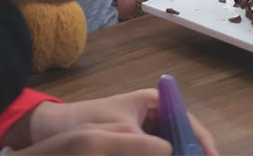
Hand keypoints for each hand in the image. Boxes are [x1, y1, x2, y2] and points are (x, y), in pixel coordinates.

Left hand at [5, 89, 217, 154]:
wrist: (50, 128)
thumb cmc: (84, 120)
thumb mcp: (122, 133)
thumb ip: (150, 147)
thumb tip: (173, 153)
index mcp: (154, 101)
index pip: (189, 122)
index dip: (202, 142)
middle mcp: (153, 114)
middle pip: (182, 136)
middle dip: (191, 153)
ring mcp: (142, 130)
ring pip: (169, 147)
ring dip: (178, 154)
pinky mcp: (131, 143)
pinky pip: (154, 152)